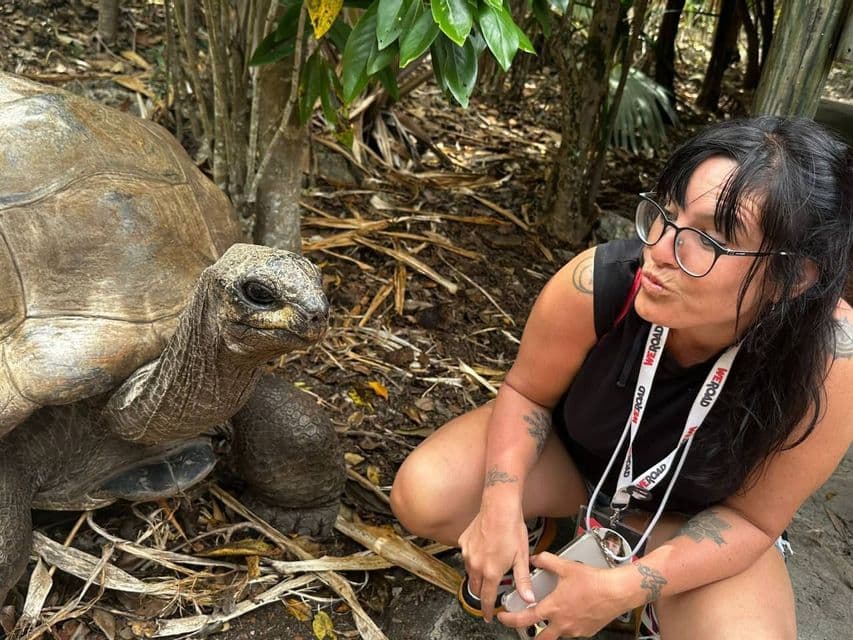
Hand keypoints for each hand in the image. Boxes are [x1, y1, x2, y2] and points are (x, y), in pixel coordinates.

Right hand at [458, 506, 535, 621]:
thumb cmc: (511, 528)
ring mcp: (467, 553)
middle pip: (476, 588)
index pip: (487, 599)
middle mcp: (476, 565)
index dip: (488, 610)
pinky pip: (467, 556)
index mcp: (491, 572)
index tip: (488, 616)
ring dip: (478, 574)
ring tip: (490, 566)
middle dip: (483, 592)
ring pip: (470, 572)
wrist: (499, 507)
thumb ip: (523, 581)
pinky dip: (474, 558)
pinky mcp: (463, 542)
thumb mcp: (521, 557)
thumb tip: (528, 598)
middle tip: (491, 591)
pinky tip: (484, 549)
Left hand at [497, 552, 631, 638]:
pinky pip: (573, 631)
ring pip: (558, 633)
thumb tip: (535, 558)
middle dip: (530, 635)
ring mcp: (575, 630)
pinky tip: (572, 611)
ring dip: (552, 626)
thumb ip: (546, 561)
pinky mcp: (587, 632)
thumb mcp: (566, 566)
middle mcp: (562, 623)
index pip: (525, 619)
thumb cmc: (594, 581)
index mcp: (553, 608)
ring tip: (554, 613)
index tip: (504, 618)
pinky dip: (569, 623)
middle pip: (540, 638)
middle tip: (524, 626)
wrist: (617, 591)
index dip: (511, 620)